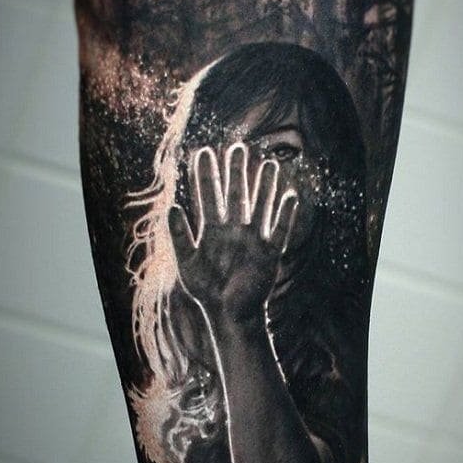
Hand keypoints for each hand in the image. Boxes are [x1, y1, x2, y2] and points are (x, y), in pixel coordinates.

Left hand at [168, 143, 297, 322]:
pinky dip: (286, 214)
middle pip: (236, 194)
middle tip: (237, 147)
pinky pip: (281, 230)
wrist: (230, 315)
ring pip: (260, 206)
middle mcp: (234, 230)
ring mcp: (253, 240)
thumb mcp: (188, 263)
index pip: (208, 196)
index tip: (203, 151)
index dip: (206, 175)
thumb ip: (179, 236)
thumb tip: (171, 208)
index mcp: (211, 230)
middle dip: (236, 172)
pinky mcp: (270, 253)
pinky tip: (290, 196)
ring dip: (264, 187)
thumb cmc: (206, 290)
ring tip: (268, 163)